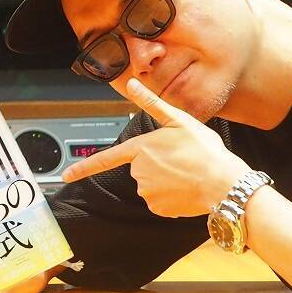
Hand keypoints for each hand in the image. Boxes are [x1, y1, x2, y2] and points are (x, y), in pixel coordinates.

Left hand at [60, 76, 250, 217]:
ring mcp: (148, 193)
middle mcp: (139, 173)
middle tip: (182, 159)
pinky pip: (161, 201)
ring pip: (151, 185)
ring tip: (187, 173)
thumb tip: (132, 83)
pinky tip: (187, 188)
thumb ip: (151, 104)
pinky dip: (172, 196)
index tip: (66, 175)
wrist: (224, 182)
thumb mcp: (179, 120)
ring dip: (166, 180)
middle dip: (157, 165)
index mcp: (140, 149)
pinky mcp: (159, 209)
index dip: (84, 168)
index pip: (106, 159)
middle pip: (140, 168)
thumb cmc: (204, 149)